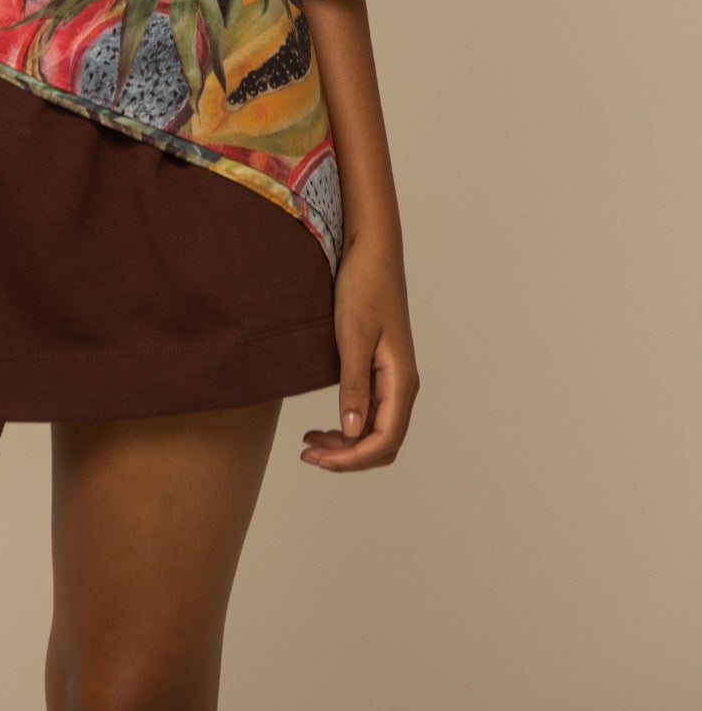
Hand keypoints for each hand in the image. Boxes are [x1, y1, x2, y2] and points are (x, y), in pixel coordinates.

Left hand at [300, 235, 418, 470]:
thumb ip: (354, 386)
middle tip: (308, 455)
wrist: (371, 250)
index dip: (352, 459)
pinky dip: (347, 424)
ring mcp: (392, 377)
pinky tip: (325, 424)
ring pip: (375, 429)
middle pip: (383, 443)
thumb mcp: (354, 336)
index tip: (318, 459)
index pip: (384, 440)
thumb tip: (351, 432)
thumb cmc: (364, 286)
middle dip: (348, 457)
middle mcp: (402, 384)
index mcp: (401, 381)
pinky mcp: (380, 367)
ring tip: (310, 444)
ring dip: (346, 444)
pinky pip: (369, 410)